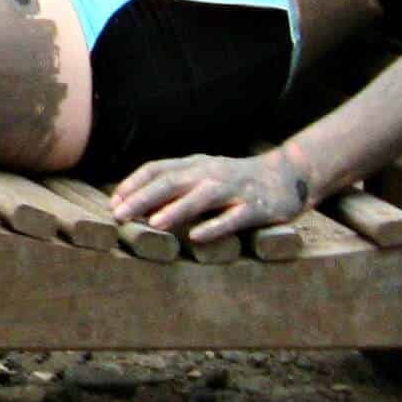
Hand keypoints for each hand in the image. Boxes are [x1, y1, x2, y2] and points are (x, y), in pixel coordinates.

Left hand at [109, 147, 310, 242]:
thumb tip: (136, 202)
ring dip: (176, 209)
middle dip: (144, 197)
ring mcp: (234, 189)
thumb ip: (176, 183)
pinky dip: (215, 226)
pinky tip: (198, 236)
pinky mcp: (257, 207)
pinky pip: (234, 217)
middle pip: (172, 181)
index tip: (113, 201)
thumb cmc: (236, 179)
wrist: (288, 175)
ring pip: (201, 197)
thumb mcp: (204, 174)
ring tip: (154, 223)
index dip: (134, 184)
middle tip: (120, 214)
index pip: (157, 168)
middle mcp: (211, 173)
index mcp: (195, 164)